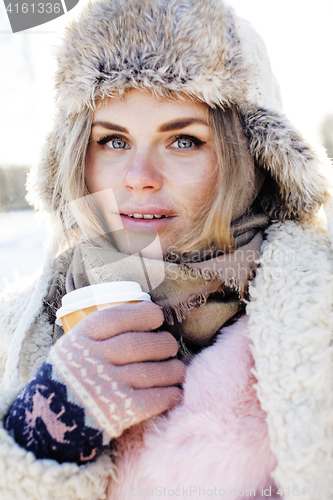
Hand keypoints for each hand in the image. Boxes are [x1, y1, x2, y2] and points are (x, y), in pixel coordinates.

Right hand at [49, 301, 184, 437]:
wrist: (49, 422)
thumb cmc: (70, 377)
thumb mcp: (73, 347)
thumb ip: (100, 334)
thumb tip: (142, 316)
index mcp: (80, 338)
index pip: (116, 317)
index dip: (142, 314)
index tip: (157, 316)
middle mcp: (92, 359)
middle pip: (137, 344)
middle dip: (162, 343)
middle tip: (169, 345)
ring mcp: (105, 386)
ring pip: (150, 371)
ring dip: (172, 369)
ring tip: (178, 368)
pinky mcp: (117, 412)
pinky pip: (152, 400)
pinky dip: (169, 394)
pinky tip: (175, 393)